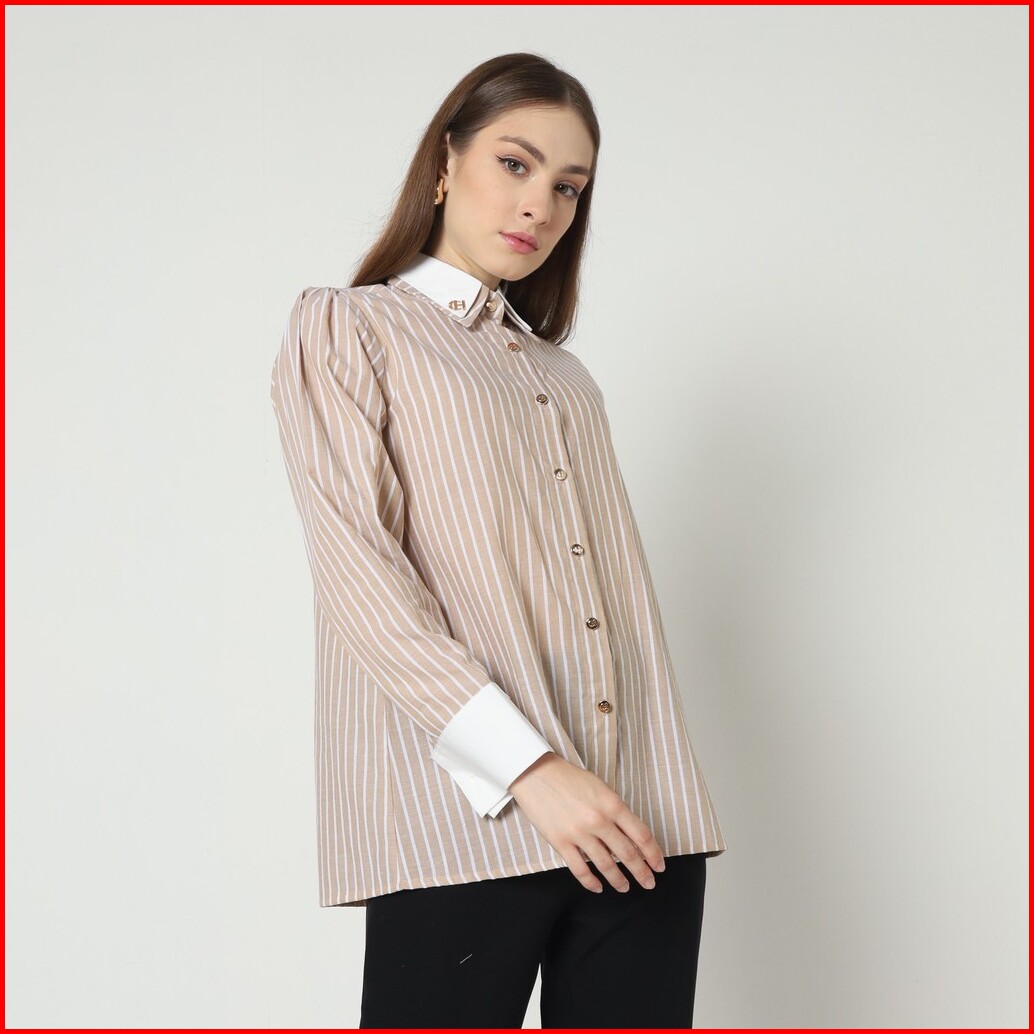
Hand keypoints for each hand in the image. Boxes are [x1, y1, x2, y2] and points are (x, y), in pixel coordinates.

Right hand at [508, 752, 666, 893]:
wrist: (535, 773)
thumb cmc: (569, 778)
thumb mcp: (600, 788)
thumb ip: (615, 811)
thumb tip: (629, 836)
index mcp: (612, 804)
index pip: (641, 835)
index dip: (654, 854)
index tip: (659, 865)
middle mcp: (599, 820)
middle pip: (628, 854)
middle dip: (642, 872)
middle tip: (649, 882)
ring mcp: (579, 833)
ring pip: (606, 865)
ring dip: (618, 880)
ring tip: (625, 887)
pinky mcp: (561, 842)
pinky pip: (580, 869)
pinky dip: (591, 882)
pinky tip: (598, 887)